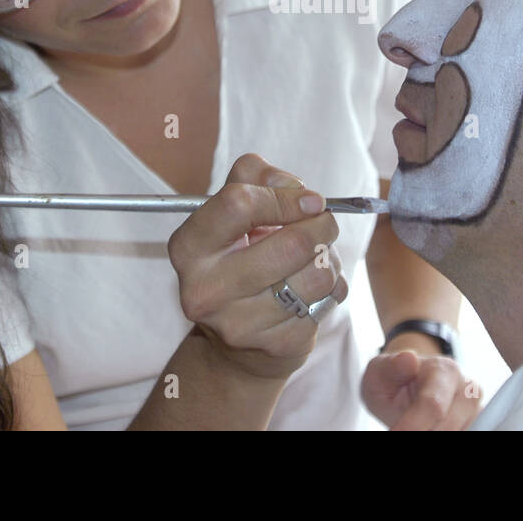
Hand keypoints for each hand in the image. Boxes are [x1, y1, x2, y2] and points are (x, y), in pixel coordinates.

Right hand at [168, 153, 347, 382]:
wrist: (236, 341)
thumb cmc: (238, 256)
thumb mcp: (233, 209)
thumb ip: (256, 176)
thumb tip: (299, 191)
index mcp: (189, 247)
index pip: (240, 204)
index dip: (285, 196)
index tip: (309, 200)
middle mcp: (206, 289)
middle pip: (292, 244)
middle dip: (321, 226)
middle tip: (323, 224)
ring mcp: (239, 324)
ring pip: (317, 274)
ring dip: (328, 256)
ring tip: (314, 257)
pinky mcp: (276, 346)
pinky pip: (330, 299)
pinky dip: (333, 285)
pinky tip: (313, 287)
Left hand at [361, 339, 481, 429]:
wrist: (409, 383)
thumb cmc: (393, 378)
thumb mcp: (380, 370)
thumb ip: (391, 367)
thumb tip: (409, 358)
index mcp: (444, 369)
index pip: (432, 405)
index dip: (412, 426)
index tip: (395, 433)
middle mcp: (467, 388)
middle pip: (447, 427)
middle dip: (420, 432)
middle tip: (400, 429)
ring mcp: (475, 409)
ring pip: (457, 432)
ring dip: (431, 432)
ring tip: (414, 423)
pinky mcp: (477, 422)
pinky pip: (468, 432)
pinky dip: (442, 434)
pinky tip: (427, 426)